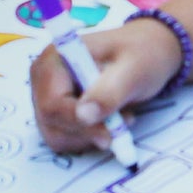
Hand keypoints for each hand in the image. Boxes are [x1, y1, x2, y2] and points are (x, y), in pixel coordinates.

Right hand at [31, 18, 183, 154]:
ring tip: (119, 119)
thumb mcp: (133, 70)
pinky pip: (64, 139)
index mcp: (55, 58)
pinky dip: (88, 138)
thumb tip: (84, 116)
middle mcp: (43, 77)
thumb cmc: (142, 55)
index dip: (77, 122)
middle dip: (87, 131)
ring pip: (56, 135)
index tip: (109, 133)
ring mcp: (46, 96)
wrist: (149, 53)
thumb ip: (109, 92)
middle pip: (50, 122)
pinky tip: (109, 122)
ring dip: (90, 137)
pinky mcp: (56, 112)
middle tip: (121, 125)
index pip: (52, 102)